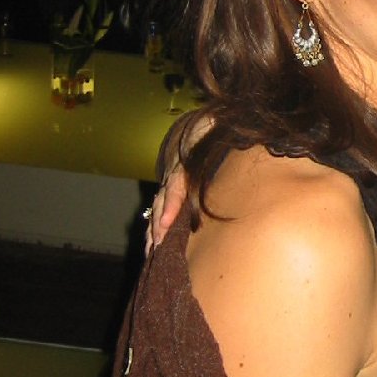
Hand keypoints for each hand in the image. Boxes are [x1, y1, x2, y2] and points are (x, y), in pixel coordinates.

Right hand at [145, 111, 213, 251]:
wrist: (196, 125)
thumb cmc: (209, 129)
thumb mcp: (213, 124)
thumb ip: (217, 125)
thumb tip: (226, 125)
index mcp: (186, 161)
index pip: (176, 184)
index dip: (171, 203)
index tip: (165, 221)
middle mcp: (174, 174)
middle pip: (163, 201)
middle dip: (158, 224)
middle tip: (157, 245)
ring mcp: (170, 182)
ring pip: (158, 207)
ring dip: (153, 229)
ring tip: (150, 252)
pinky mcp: (170, 190)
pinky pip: (160, 210)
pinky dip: (154, 228)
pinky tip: (151, 247)